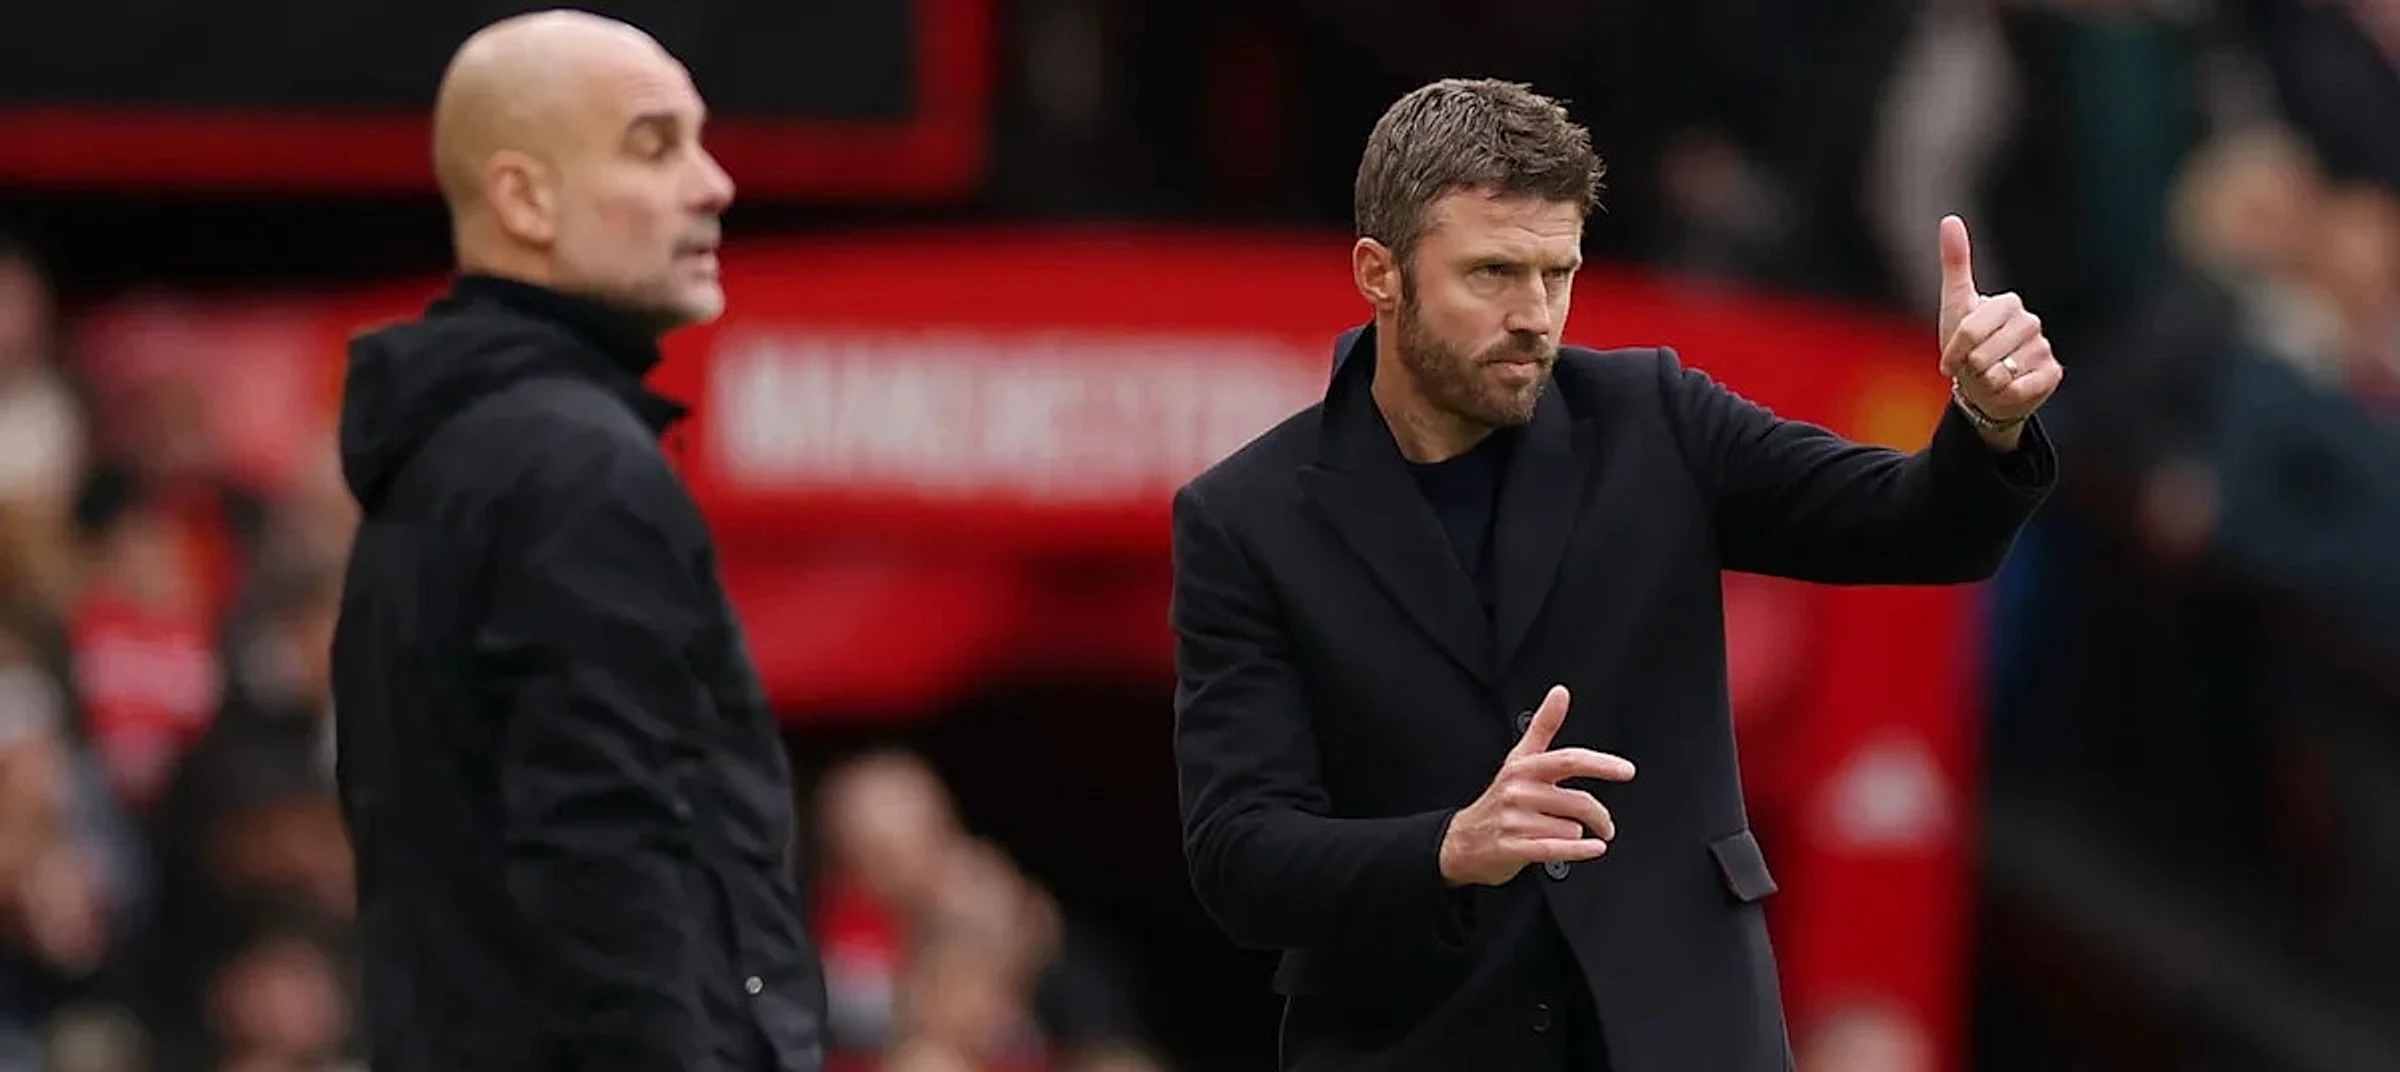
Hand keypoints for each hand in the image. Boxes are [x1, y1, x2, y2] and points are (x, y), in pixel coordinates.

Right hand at [1438, 686, 1636, 887]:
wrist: (1462, 841)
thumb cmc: (1498, 800)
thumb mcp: (1519, 759)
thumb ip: (1544, 726)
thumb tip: (1561, 693)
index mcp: (1524, 768)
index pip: (1569, 760)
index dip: (1601, 765)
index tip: (1626, 770)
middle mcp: (1518, 792)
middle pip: (1578, 802)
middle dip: (1599, 816)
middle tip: (1605, 823)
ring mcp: (1514, 821)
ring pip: (1570, 829)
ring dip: (1575, 835)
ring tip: (1564, 834)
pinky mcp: (1512, 848)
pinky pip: (1556, 849)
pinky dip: (1580, 851)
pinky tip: (1593, 848)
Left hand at [1936, 215, 2060, 440]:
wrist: (1984, 389)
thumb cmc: (1966, 348)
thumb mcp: (1955, 305)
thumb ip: (1955, 263)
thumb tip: (1950, 219)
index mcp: (2007, 303)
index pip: (1970, 331)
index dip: (1954, 353)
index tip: (1949, 364)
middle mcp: (2030, 322)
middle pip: (1982, 355)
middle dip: (1969, 371)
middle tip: (1973, 371)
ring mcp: (2044, 348)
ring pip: (2000, 374)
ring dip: (1986, 384)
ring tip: (1989, 379)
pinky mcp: (2053, 373)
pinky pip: (2019, 389)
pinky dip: (2005, 396)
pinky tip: (2007, 390)